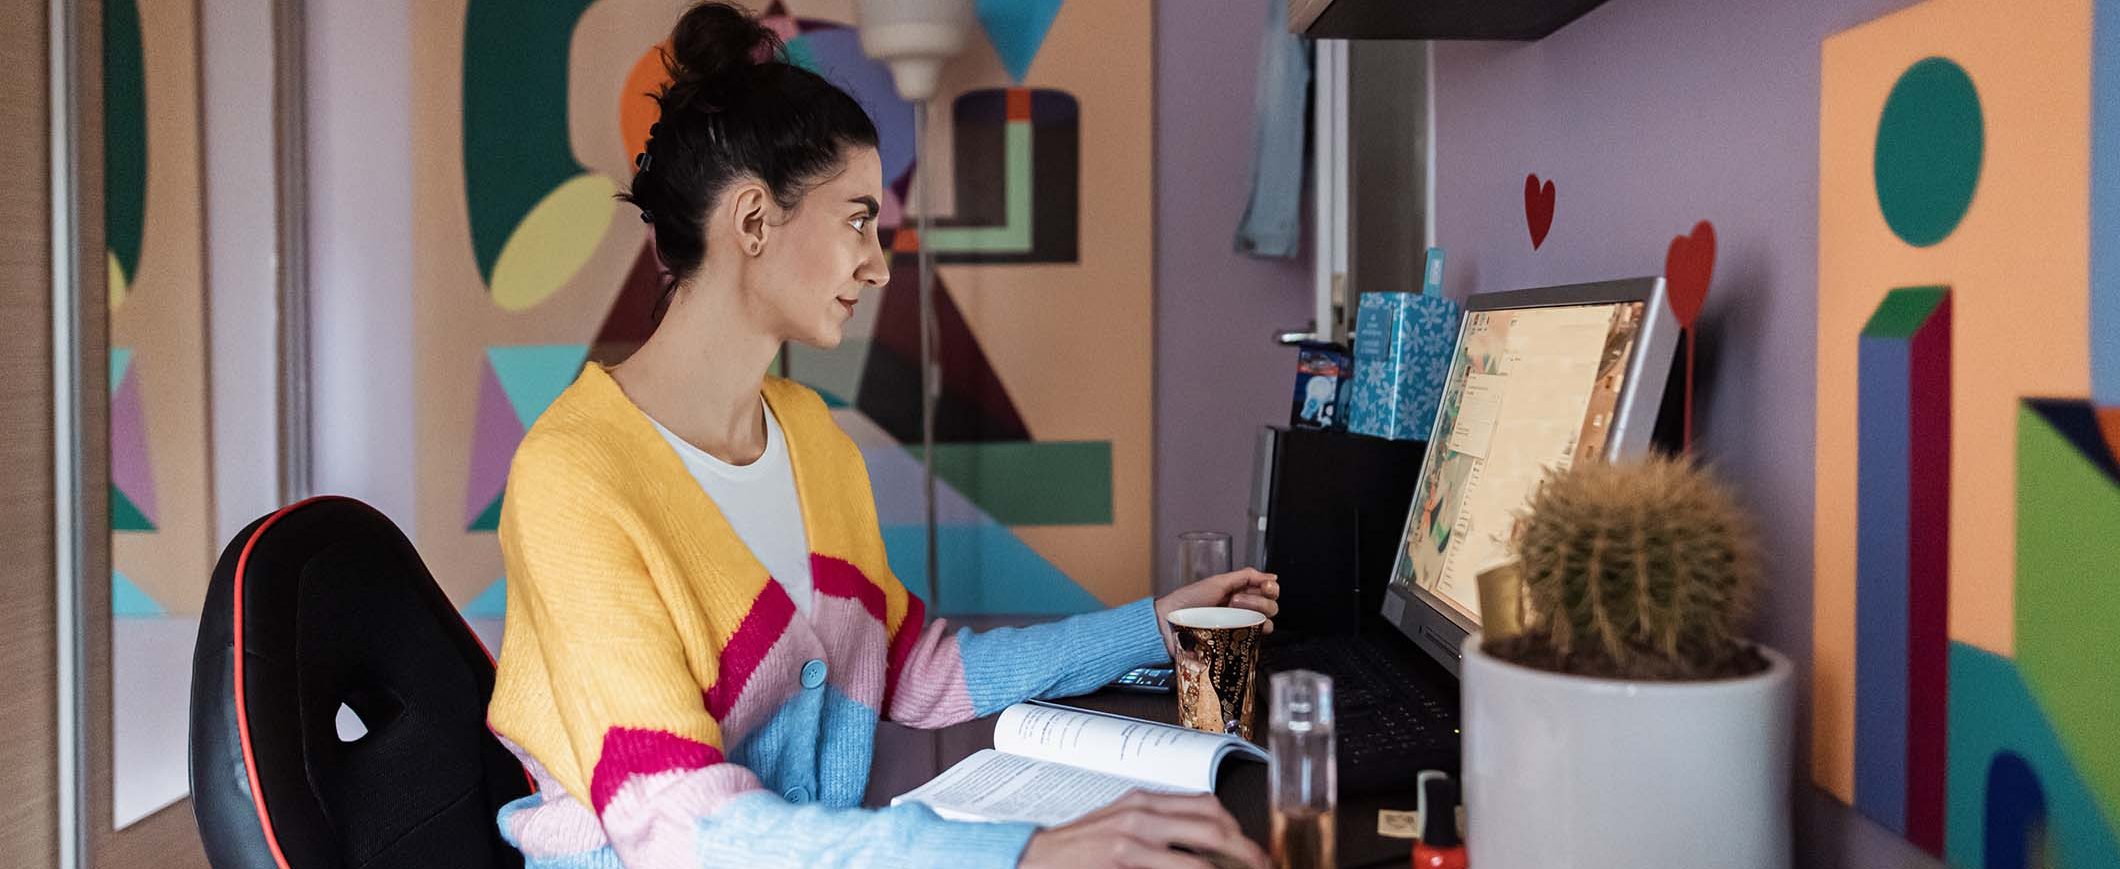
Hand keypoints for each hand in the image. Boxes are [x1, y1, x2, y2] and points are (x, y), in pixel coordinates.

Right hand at [1018, 791, 1268, 868]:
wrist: (1032, 858)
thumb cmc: (1077, 848)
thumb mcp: (1118, 824)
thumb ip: (1157, 826)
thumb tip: (1201, 841)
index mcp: (1142, 801)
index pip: (1206, 805)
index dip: (1236, 828)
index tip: (1252, 848)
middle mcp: (1140, 816)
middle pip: (1212, 827)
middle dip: (1245, 852)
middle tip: (1263, 867)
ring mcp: (1131, 842)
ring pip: (1199, 859)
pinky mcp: (1121, 862)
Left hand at [1156, 568, 1279, 658]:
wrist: (1169, 622)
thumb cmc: (1188, 601)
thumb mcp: (1217, 582)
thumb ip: (1245, 576)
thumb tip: (1271, 576)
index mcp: (1240, 592)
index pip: (1268, 590)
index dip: (1270, 588)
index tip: (1264, 586)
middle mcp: (1244, 610)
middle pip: (1271, 606)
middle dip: (1257, 600)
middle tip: (1235, 600)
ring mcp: (1240, 627)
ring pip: (1267, 623)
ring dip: (1254, 615)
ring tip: (1232, 612)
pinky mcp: (1235, 643)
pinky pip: (1256, 640)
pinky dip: (1255, 633)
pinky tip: (1241, 628)